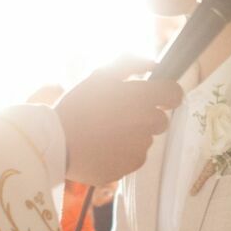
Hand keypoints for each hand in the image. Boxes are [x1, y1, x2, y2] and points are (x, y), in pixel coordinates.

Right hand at [57, 61, 181, 184]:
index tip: (158, 96)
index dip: (168, 93)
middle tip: (121, 115)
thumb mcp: (100, 75)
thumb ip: (130, 64)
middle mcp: (146, 124)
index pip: (175, 94)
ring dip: (134, 134)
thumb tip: (154, 64)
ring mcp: (139, 147)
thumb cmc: (77, 105)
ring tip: (106, 132)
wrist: (55, 142)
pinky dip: (125, 152)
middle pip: (162, 120)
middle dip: (147, 116)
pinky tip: (104, 147)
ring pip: (146, 139)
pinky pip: (136, 157)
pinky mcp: (130, 166)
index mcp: (141, 98)